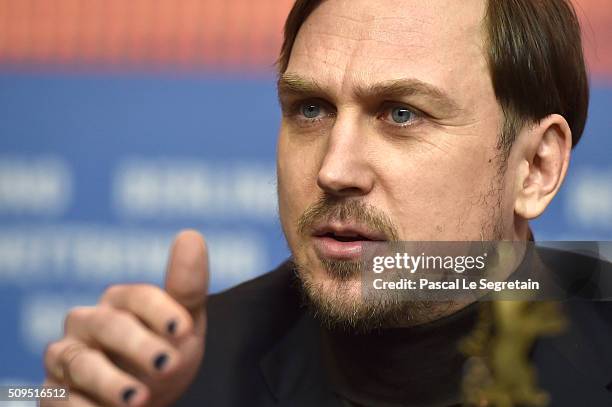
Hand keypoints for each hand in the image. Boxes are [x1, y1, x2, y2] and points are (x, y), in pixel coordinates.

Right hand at [42, 230, 208, 406]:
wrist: (145, 400)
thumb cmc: (164, 353)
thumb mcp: (183, 325)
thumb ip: (187, 287)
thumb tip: (191, 235)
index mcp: (121, 302)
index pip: (137, 296)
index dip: (160, 310)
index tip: (183, 329)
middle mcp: (88, 324)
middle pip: (109, 326)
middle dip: (138, 345)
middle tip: (168, 364)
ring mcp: (67, 358)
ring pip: (80, 363)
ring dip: (110, 382)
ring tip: (139, 399)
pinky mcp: (54, 393)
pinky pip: (61, 398)